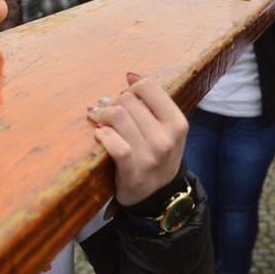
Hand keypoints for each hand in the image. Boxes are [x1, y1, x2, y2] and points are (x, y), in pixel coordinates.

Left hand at [87, 73, 186, 205]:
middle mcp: (166, 138)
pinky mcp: (133, 173)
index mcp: (177, 123)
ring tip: (97, 117)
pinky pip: (115, 146)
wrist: (160, 198)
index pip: (148, 87)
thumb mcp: (166, 130)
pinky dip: (103, 135)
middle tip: (107, 109)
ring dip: (102, 114)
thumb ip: (152, 103)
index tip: (124, 93)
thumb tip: (130, 75)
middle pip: (129, 100)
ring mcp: (150, 156)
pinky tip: (98, 134)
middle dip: (114, 101)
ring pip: (119, 117)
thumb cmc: (158, 156)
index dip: (132, 86)